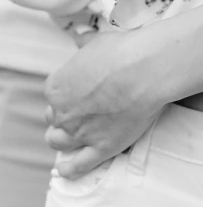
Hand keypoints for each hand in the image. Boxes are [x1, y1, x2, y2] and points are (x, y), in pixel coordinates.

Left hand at [44, 30, 161, 178]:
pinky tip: (66, 169)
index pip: (53, 94)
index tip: (78, 89)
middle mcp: (63, 112)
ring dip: (62, 139)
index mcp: (57, 86)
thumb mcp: (97, 41)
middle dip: (64, 114)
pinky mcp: (101, 148)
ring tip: (70, 137)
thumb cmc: (123, 51)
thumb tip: (79, 36)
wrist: (145, 70)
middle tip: (80, 109)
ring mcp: (81, 133)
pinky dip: (70, 169)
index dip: (66, 92)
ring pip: (59, 142)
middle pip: (54, 118)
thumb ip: (84, 44)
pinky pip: (79, 165)